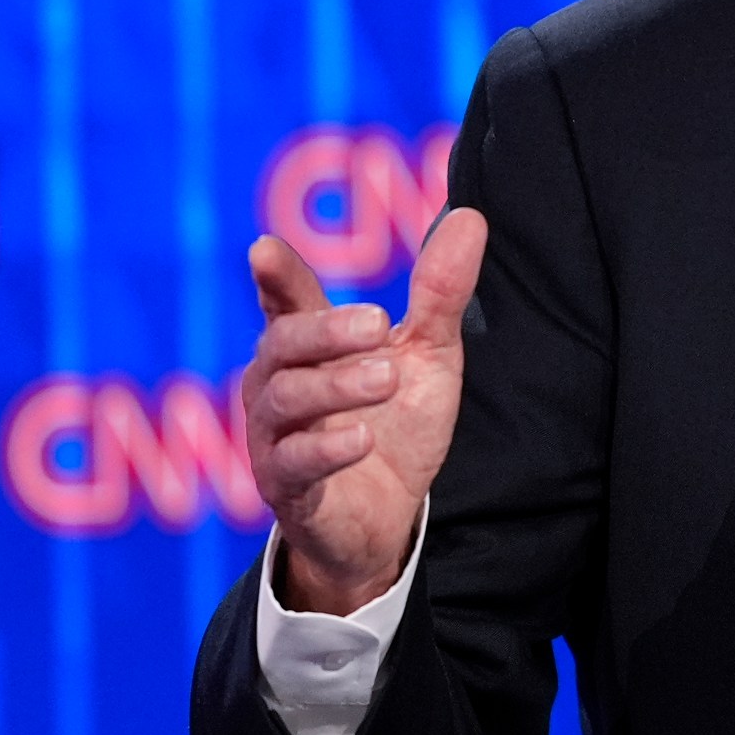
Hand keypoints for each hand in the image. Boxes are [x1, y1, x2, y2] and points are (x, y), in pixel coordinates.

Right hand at [242, 208, 487, 615]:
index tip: (265, 251)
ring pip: (284, 399)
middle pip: (282, 343)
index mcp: (310, 346)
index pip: (285, 301)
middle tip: (378, 322)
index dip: (276, 276)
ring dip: (335, 384)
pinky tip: (360, 438)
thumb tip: (470, 216)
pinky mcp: (286, 487)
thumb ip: (440, 293)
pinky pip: (291, 463)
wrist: (390, 519)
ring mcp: (276, 436)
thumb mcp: (428, 355)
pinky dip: (325, 448)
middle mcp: (280, 384)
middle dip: (325, 329)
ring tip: (387, 377)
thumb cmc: (396, 426)